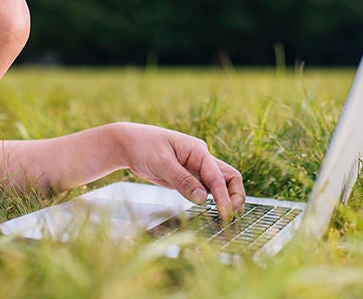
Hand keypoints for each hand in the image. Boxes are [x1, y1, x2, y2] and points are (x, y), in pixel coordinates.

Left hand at [107, 122, 245, 218]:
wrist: (128, 144)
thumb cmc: (143, 146)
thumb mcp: (161, 162)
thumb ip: (182, 180)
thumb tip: (203, 199)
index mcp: (198, 151)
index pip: (217, 175)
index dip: (224, 195)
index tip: (226, 212)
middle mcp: (201, 159)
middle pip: (228, 177)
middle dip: (234, 195)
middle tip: (232, 215)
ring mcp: (196, 169)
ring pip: (219, 184)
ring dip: (225, 199)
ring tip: (227, 218)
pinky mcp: (188, 178)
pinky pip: (205, 190)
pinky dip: (212, 201)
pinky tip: (213, 213)